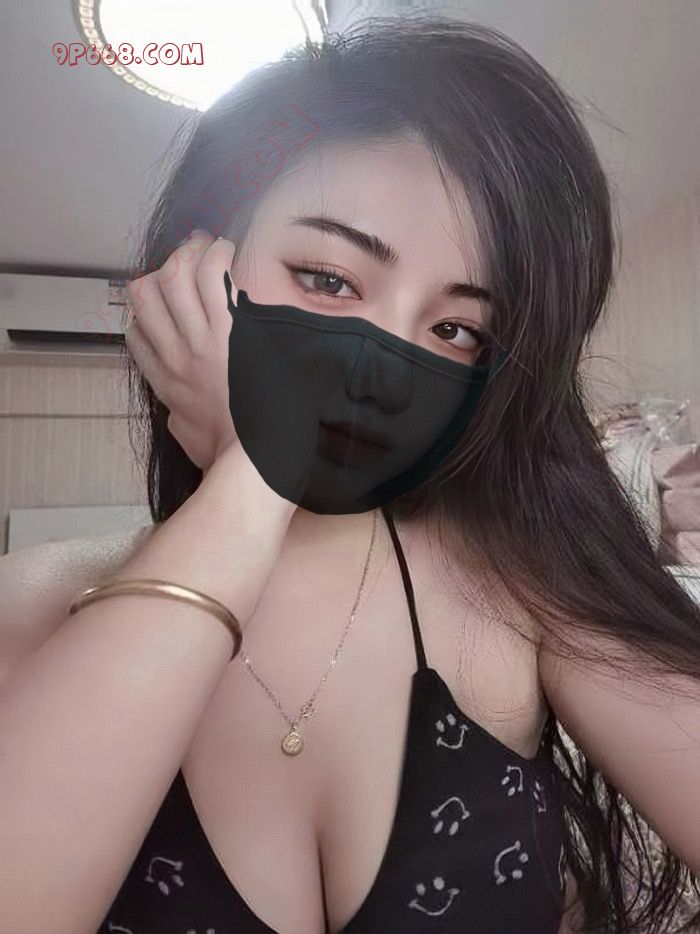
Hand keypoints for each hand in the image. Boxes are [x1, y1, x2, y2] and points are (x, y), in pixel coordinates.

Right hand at [124, 231, 237, 470]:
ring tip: (206, 247)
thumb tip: (180, 417)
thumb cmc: (229, 455)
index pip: (134, 332)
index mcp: (165, 383)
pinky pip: (211, 277)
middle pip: (143, 294)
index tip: (168, 304)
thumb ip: (179, 421)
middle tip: (185, 262)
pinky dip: (214, 255)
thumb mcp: (188, 440)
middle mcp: (175, 357)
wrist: (254, 459)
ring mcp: (199, 343)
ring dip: (188, 253)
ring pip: (172, 277)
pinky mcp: (229, 333)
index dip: (146, 312)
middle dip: (162, 270)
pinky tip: (225, 251)